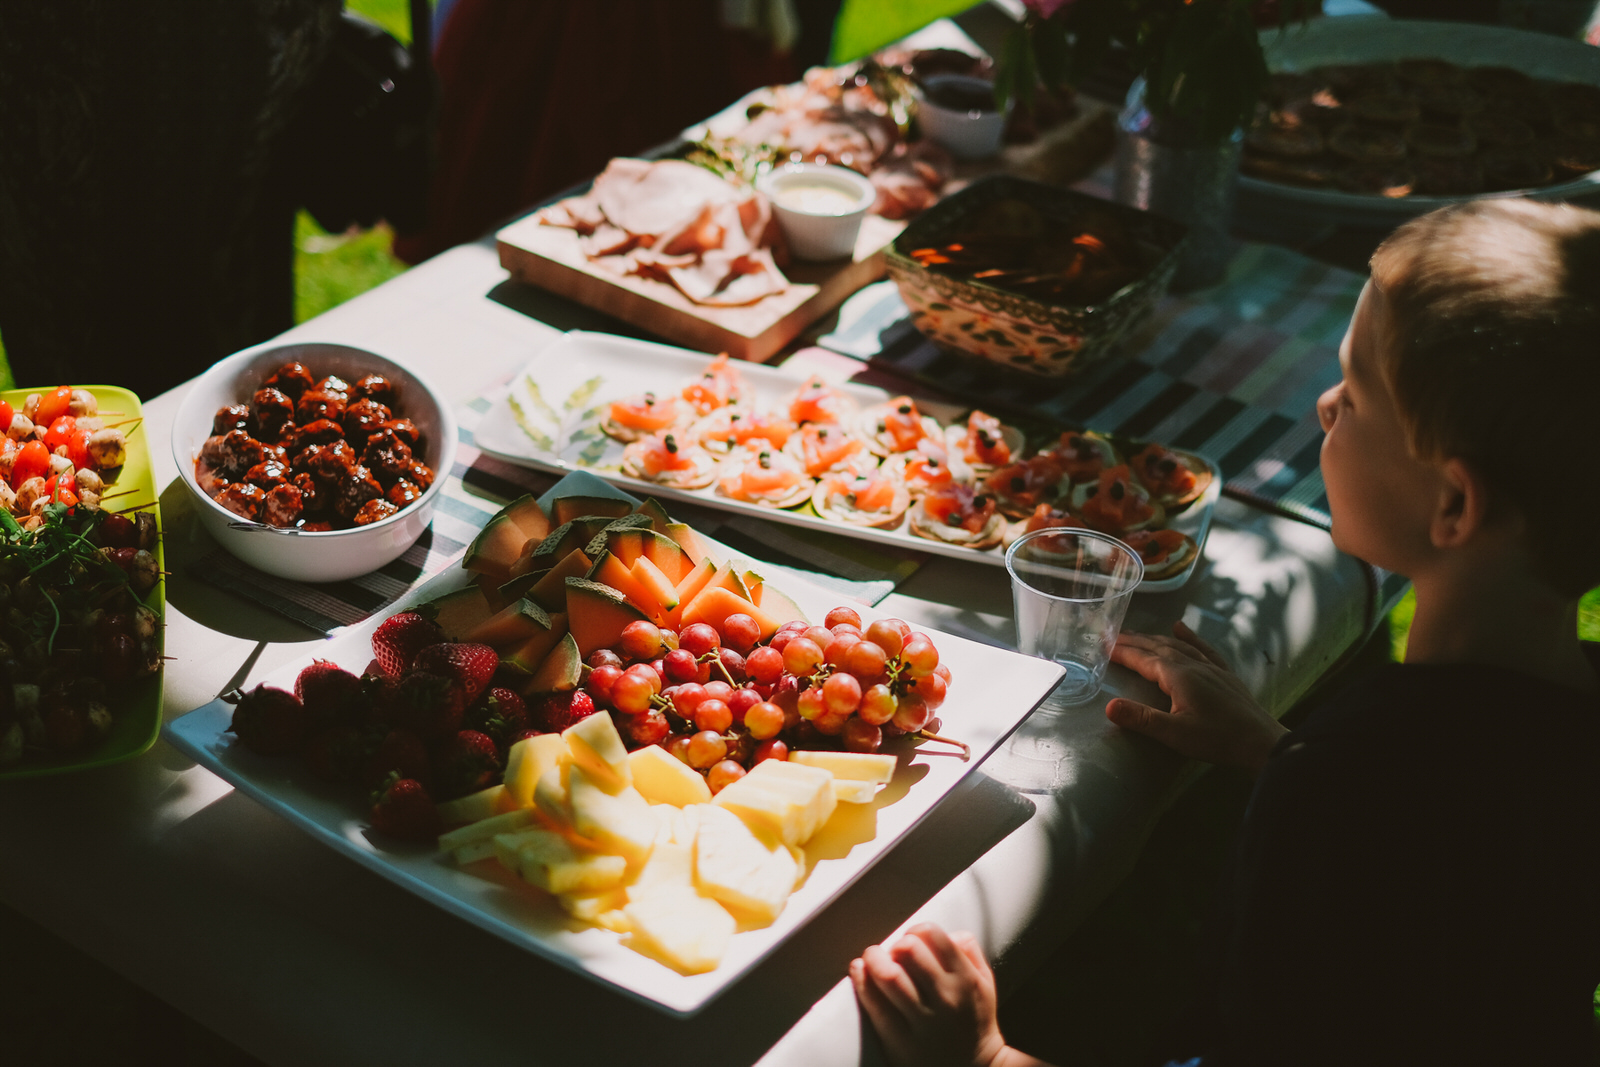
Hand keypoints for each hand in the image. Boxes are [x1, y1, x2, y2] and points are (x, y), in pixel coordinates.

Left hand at [850, 924, 1011, 1066]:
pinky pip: (875, 1006)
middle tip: (890, 951)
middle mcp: (945, 998)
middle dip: (894, 945)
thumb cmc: (974, 1020)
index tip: (910, 940)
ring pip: (889, 976)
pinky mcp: (901, 1040)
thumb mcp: (985, 982)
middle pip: (908, 951)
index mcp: (965, 979)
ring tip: (871, 958)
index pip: (933, 935)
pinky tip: (859, 971)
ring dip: (873, 958)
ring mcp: (922, 1021)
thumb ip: (969, 950)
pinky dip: (862, 982)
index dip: (915, 932)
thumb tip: (946, 931)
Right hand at [1106, 621, 1286, 773]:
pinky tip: (1181, 628)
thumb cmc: (1218, 740)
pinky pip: (1203, 648)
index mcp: (1179, 676)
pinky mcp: (1224, 674)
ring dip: (1155, 637)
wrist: (1262, 742)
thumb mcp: (1175, 734)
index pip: (1144, 659)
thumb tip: (1109, 705)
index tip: (1103, 644)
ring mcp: (1211, 668)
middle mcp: (1194, 665)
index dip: (1123, 651)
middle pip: (1158, 647)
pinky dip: (1189, 636)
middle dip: (1134, 640)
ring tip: (1138, 634)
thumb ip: (1142, 719)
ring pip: (1178, 645)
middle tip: (1113, 635)